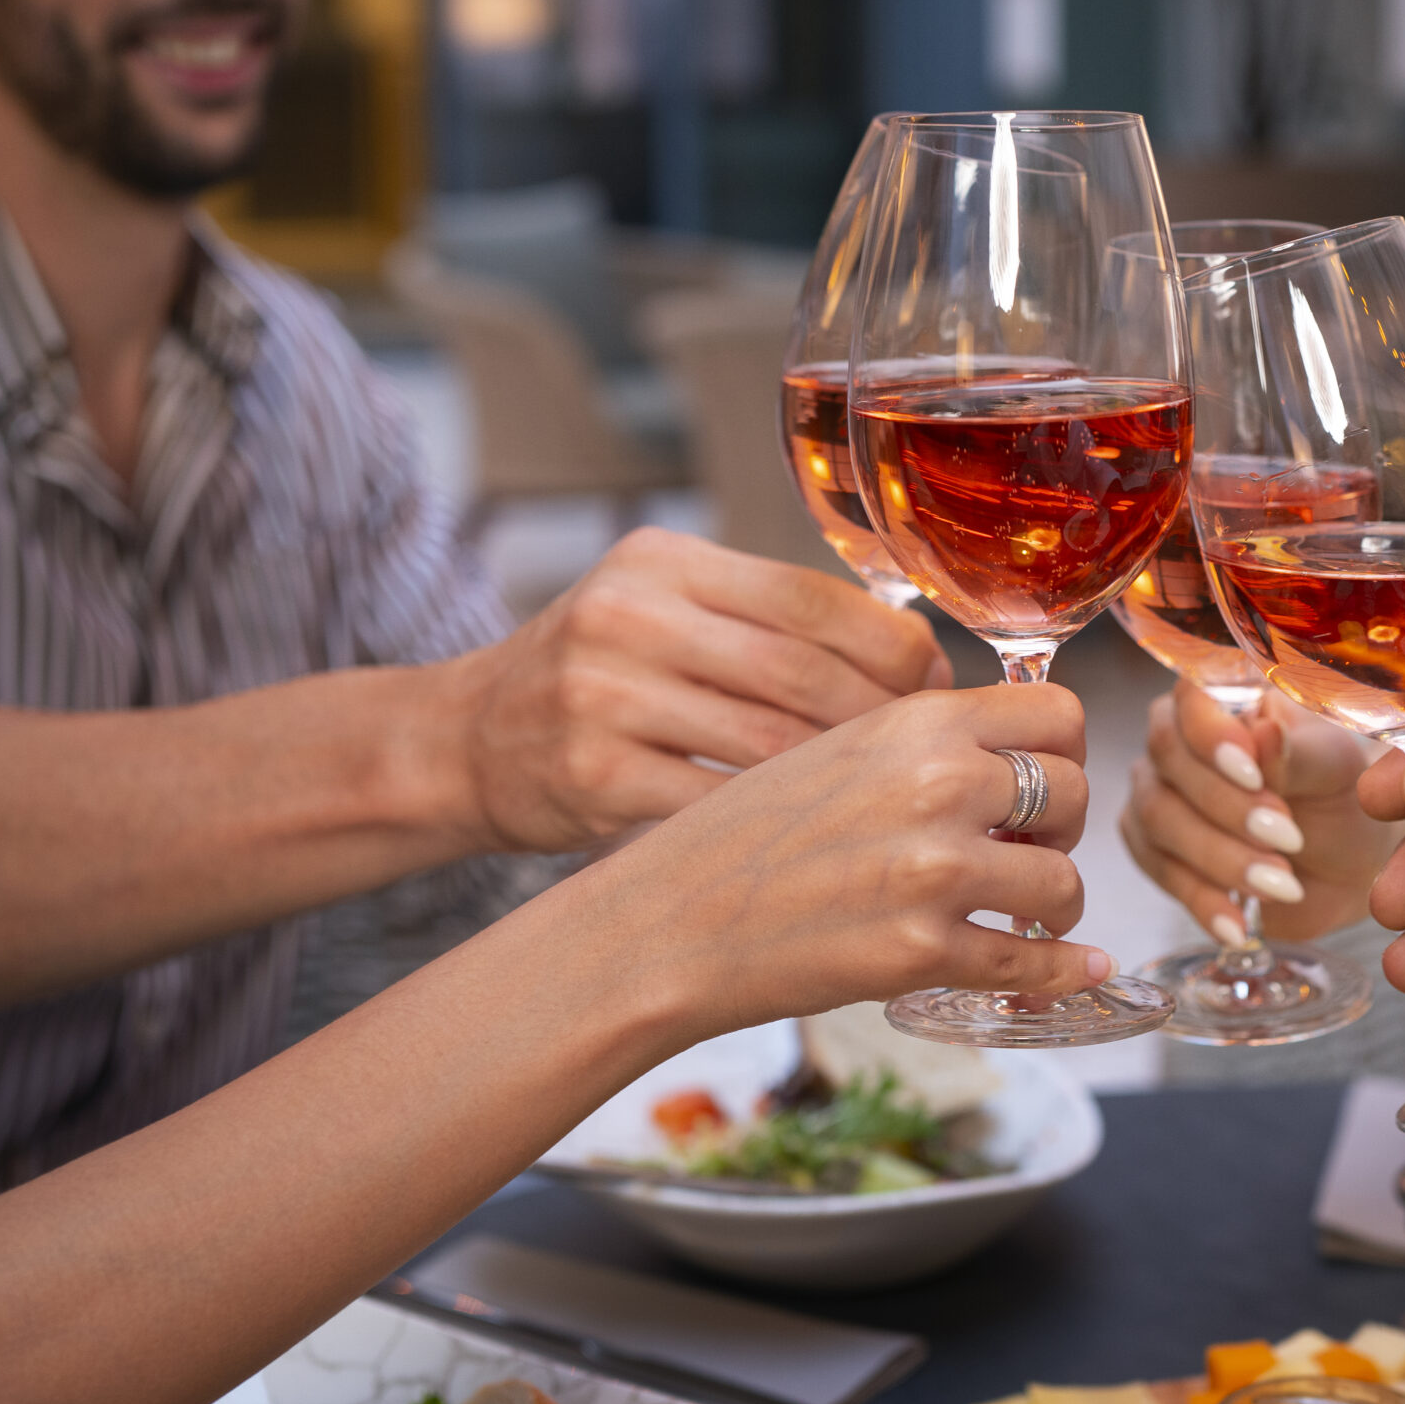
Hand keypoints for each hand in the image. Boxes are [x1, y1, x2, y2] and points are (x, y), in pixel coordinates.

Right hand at [445, 529, 951, 849]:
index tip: (939, 684)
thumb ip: (771, 618)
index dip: (896, 645)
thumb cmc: (600, 676)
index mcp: (665, 563)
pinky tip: (824, 840)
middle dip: (887, 720)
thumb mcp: (666, 609)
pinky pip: (721, 806)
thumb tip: (921, 654)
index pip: (814, 596)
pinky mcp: (593, 777)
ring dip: (849, 781)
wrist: (465, 740)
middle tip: (939, 759)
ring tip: (896, 801)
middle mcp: (629, 616)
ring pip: (771, 744)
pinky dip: (783, 828)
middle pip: (802, 672)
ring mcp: (604, 697)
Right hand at [596, 681, 1104, 1034]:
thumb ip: (925, 745)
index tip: (1043, 775)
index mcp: (917, 722)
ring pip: (1064, 882)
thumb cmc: (741, 835)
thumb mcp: (835, 747)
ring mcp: (935, 872)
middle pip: (1075, 793)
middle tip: (1024, 849)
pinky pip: (1033, 963)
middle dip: (1060, 828)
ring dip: (1053, 902)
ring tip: (1019, 911)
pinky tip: (1080, 968)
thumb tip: (1014, 757)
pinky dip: (1066, 970)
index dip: (1062, 749)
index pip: (1058, 711)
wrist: (669, 922)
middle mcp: (938, 785)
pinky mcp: (924, 953)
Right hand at [1116, 681, 1396, 943]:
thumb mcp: (1335, 769)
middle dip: (1227, 807)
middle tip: (1287, 839)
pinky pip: (1162, 873)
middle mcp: (1177, 737)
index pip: (1189, 697)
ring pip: (1159, 820)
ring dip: (1221, 858)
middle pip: (1168, 760)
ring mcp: (1157, 792)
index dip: (1211, 735)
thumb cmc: (1340, 795)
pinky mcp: (1154, 849)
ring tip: (1282, 886)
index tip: (1255, 775)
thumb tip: (1264, 729)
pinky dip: (1203, 901)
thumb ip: (1298, 751)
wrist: (1342, 863)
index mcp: (1222, 696)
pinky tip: (1238, 926)